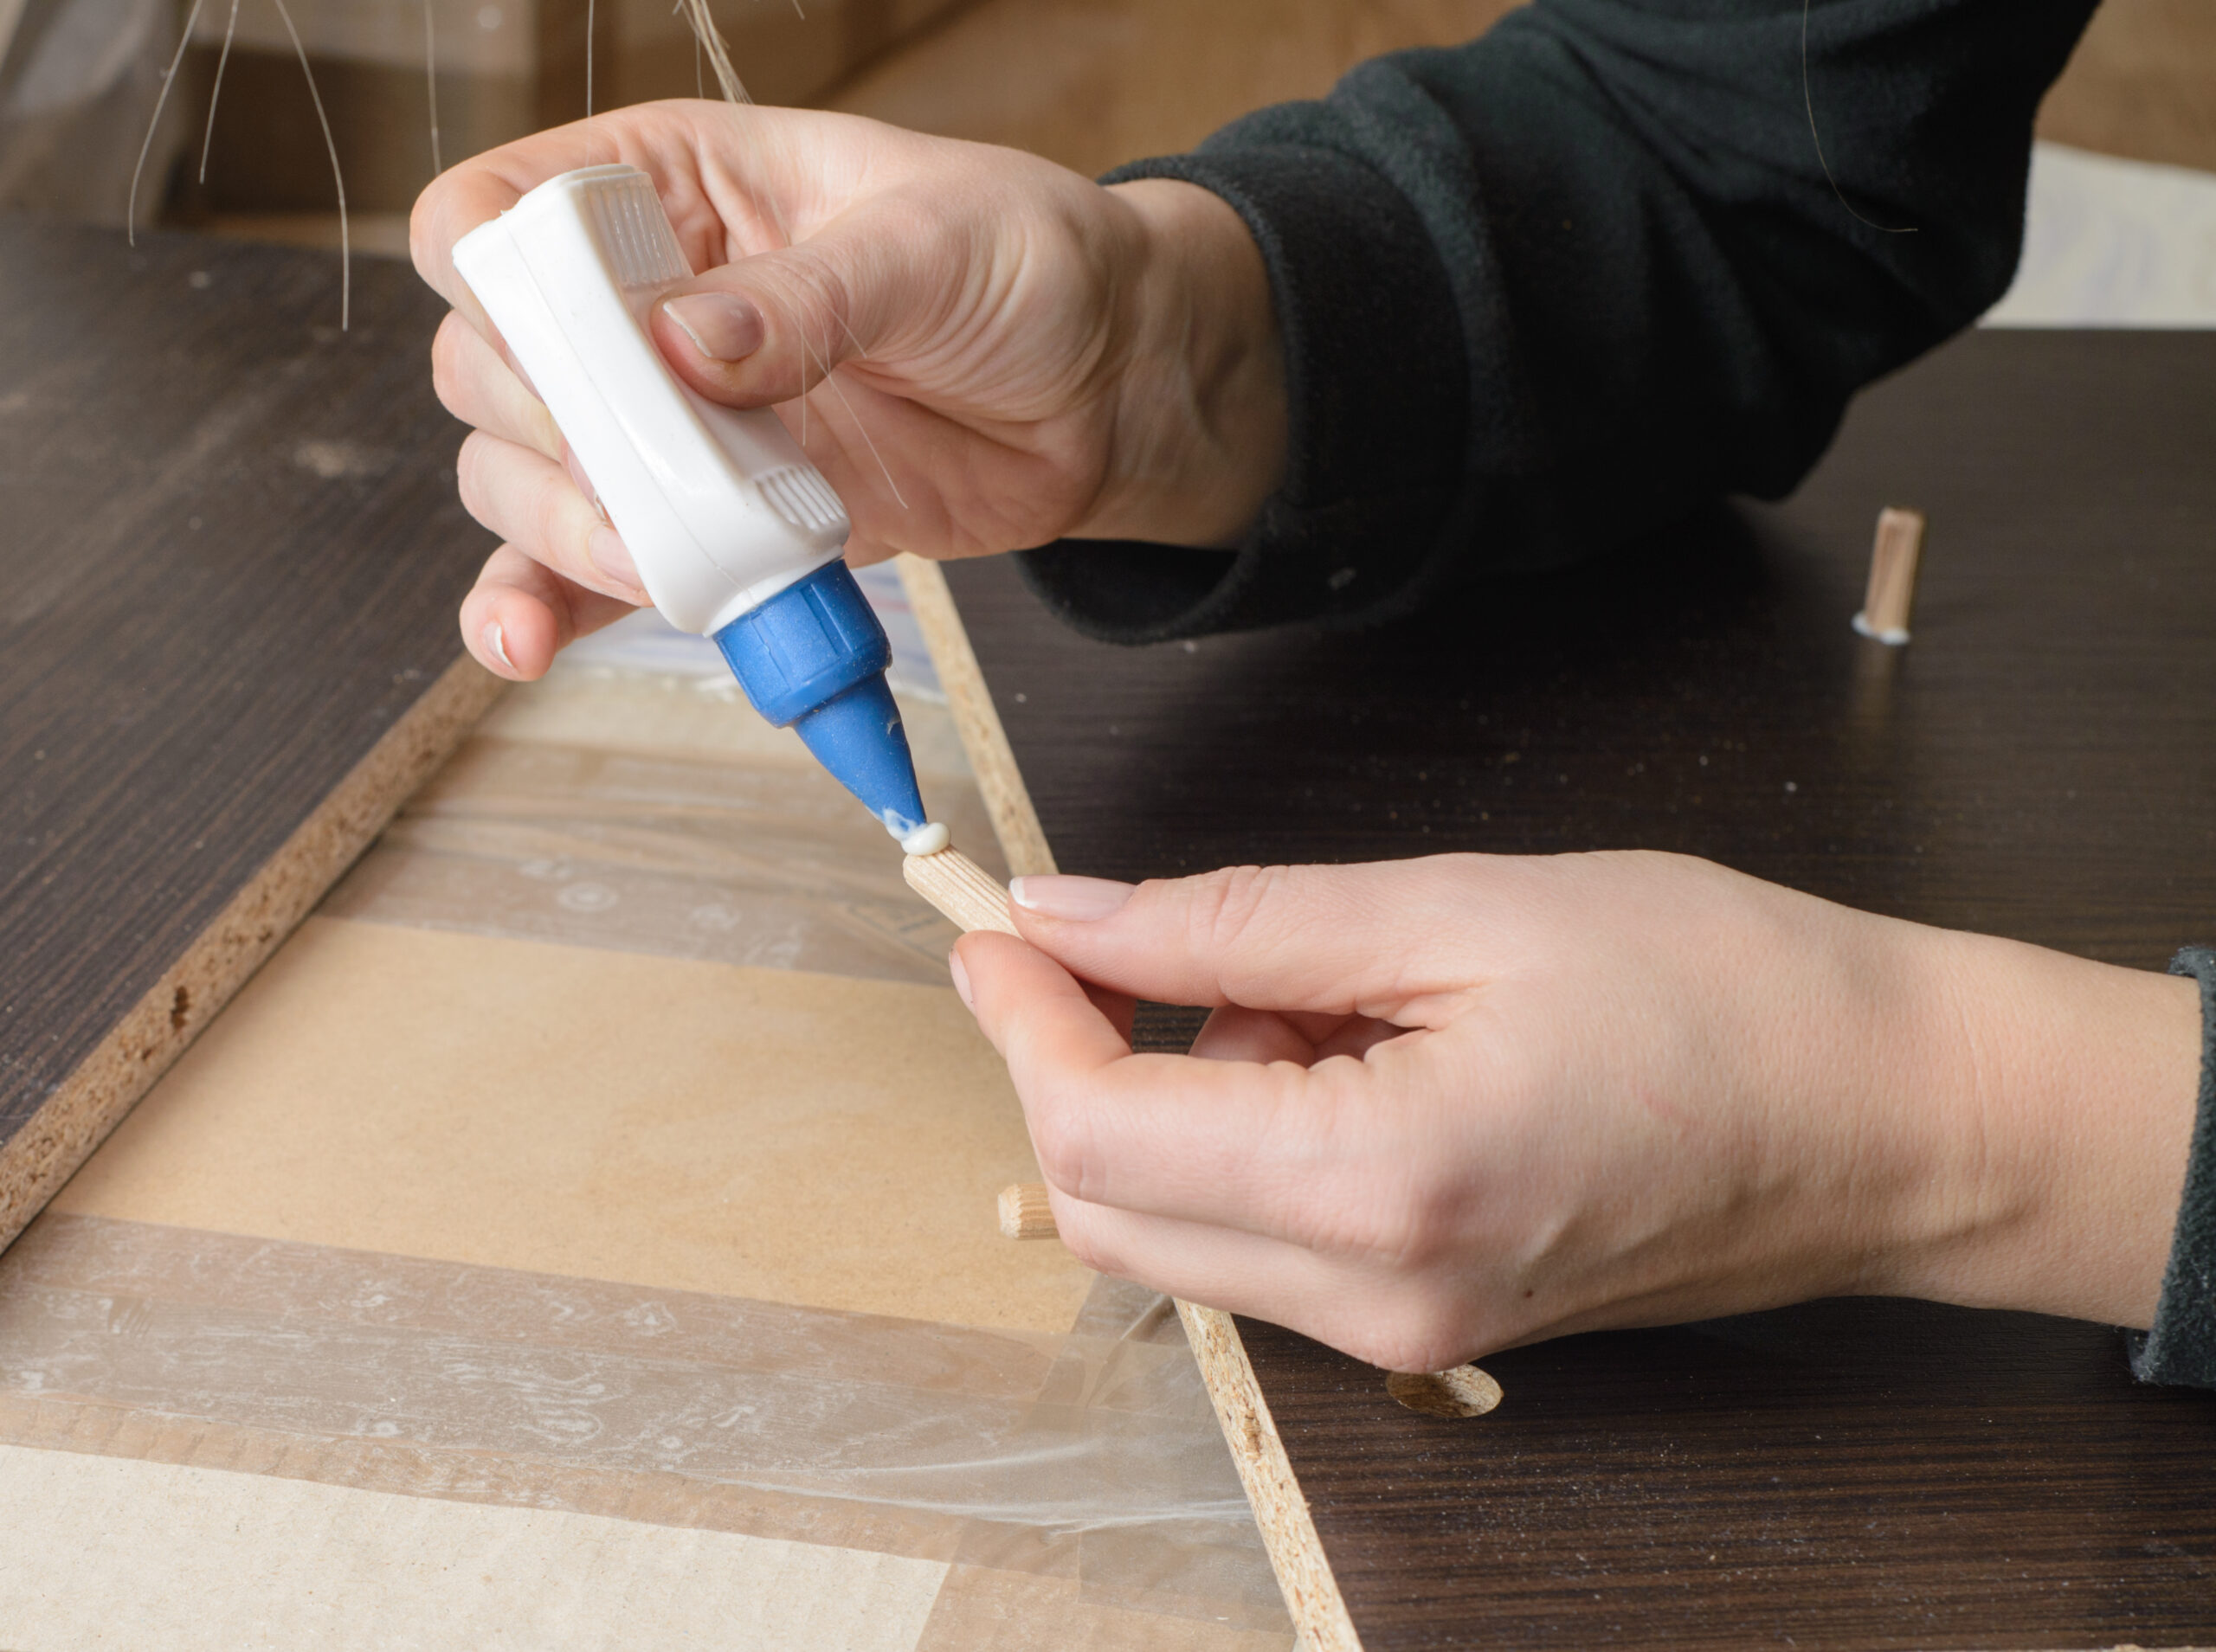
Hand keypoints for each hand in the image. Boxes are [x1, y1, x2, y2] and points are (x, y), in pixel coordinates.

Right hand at [410, 100, 1284, 680]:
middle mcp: (639, 302)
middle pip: (489, 363)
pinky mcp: (706, 519)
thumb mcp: (933, 247)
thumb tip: (685, 343)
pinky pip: (591, 569)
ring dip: (560, 531)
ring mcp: (667, 421)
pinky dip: (552, 606)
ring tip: (653, 560)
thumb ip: (809, 295)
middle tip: (644, 472)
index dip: (497, 287)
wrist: (1107, 395)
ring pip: (523, 475)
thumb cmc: (1029, 267)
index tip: (578, 357)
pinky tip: (528, 641)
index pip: (497, 215)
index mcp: (671, 186)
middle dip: (543, 433)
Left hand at [953, 853, 2202, 1371]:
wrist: (1884, 1118)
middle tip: (1123, 939)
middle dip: (1077, 1063)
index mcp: (1379, 1184)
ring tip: (1319, 988)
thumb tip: (1071, 917)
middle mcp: (1373, 1299)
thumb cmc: (1716, 990)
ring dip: (1180, 1098)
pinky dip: (1248, 1140)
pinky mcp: (1426, 1327)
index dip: (1023, 1021)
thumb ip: (1235, 923)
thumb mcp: (1456, 907)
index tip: (1000, 927)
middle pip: (1110, 1204)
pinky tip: (1347, 1051)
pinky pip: (1262, 1243)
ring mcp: (1401, 1335)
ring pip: (1176, 1228)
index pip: (1099, 1133)